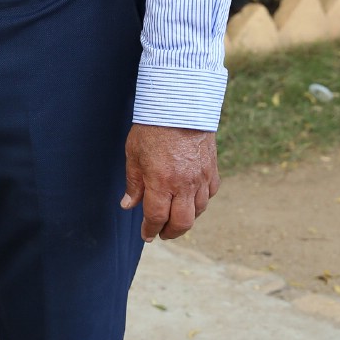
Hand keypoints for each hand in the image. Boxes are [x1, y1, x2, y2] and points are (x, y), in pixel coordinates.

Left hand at [120, 123, 218, 241]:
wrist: (180, 104)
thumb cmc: (153, 127)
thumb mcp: (134, 154)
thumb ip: (133, 183)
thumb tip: (128, 205)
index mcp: (161, 181)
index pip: (156, 217)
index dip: (150, 230)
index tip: (147, 235)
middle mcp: (183, 184)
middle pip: (182, 222)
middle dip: (171, 233)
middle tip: (162, 233)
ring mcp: (200, 177)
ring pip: (199, 211)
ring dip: (187, 219)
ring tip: (176, 217)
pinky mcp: (212, 168)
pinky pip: (209, 194)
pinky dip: (201, 201)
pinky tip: (192, 199)